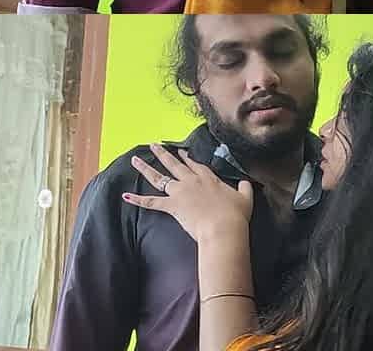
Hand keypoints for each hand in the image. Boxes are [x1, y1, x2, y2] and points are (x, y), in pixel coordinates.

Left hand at [123, 143, 253, 241]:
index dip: (187, 158)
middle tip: (154, 145)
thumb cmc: (235, 215)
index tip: (180, 152)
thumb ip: (245, 188)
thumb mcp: (245, 198)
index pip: (195, 165)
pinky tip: (125, 196)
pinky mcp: (173, 205)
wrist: (223, 227)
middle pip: (174, 165)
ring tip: (135, 160)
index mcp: (209, 178)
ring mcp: (180, 192)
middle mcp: (192, 181)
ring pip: (159, 178)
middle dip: (163, 154)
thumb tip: (247, 182)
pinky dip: (138, 200)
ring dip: (146, 168)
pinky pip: (151, 202)